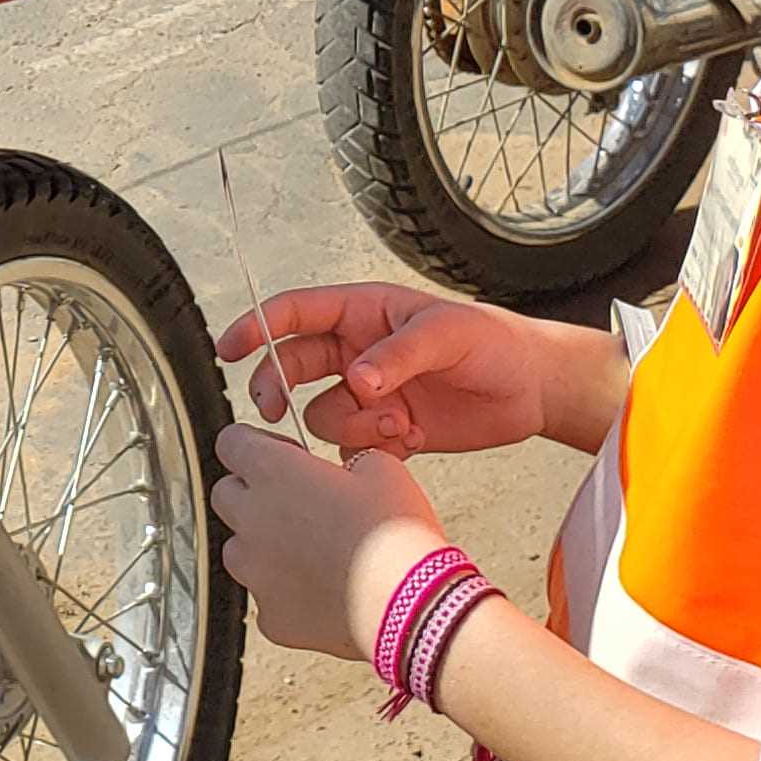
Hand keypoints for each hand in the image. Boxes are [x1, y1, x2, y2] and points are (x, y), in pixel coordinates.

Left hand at [211, 424, 444, 659]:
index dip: (256, 444)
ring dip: (264, 544)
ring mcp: (256, 573)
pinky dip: (286, 592)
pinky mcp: (272, 617)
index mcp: (273, 472)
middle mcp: (252, 520)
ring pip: (239, 550)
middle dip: (254, 492)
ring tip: (312, 550)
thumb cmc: (396, 532)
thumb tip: (344, 475)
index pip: (231, 442)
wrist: (413, 604)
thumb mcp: (381, 468)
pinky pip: (266, 597)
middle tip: (298, 502)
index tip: (283, 455)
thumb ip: (346, 462)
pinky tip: (323, 590)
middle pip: (226, 494)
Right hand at [215, 284, 565, 455]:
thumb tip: (356, 379)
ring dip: (349, 424)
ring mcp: (372, 392)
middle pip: (293, 368)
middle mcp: (358, 351)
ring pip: (323, 412)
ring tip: (396, 423)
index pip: (295, 313)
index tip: (228, 348)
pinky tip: (411, 438)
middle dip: (277, 389)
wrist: (532, 388)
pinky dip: (374, 448)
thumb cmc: (494, 342)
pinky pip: (354, 444)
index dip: (256, 327)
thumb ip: (398, 355)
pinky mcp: (389, 429)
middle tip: (276, 412)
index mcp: (364, 312)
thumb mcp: (448, 333)